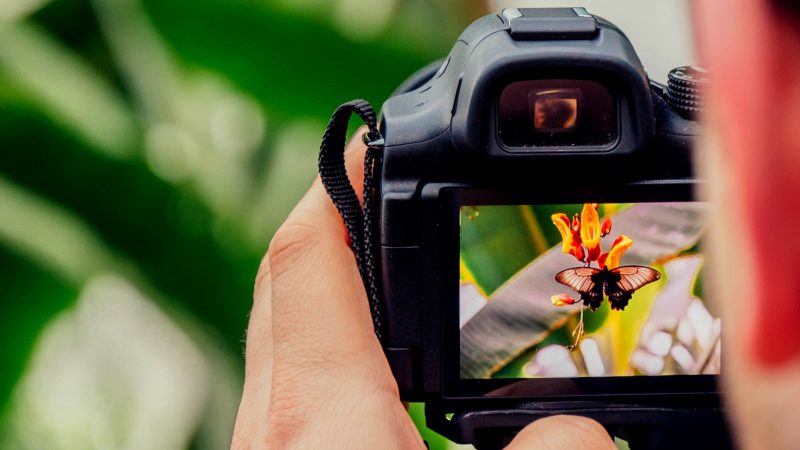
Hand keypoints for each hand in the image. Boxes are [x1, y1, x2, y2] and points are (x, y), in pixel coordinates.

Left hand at [230, 128, 616, 449]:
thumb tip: (585, 429)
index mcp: (324, 415)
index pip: (310, 256)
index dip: (342, 185)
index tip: (377, 143)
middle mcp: (277, 421)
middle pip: (289, 280)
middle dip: (337, 221)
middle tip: (390, 193)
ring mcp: (268, 441)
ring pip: (283, 329)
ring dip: (332, 282)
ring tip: (394, 266)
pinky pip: (291, 375)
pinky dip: (330, 342)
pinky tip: (379, 367)